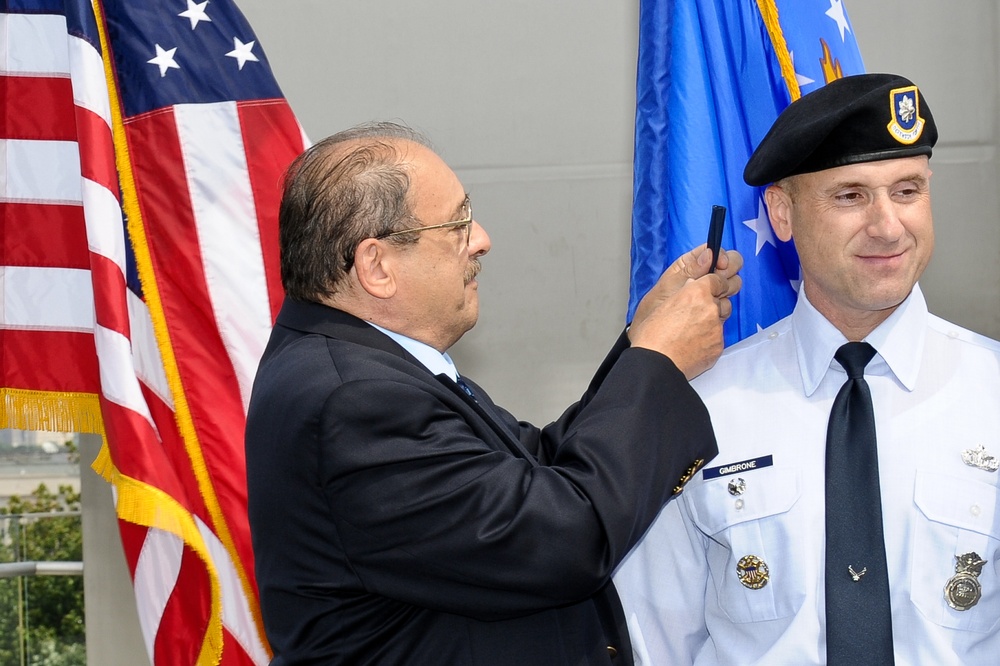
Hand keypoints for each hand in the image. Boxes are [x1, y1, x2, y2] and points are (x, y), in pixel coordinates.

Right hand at [628, 245, 742, 378]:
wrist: (656, 363)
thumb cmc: (652, 336)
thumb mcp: (662, 305)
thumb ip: (683, 293)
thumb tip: (692, 285)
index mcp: (695, 293)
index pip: (716, 279)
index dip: (713, 283)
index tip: (709, 287)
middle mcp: (710, 308)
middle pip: (723, 299)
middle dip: (714, 303)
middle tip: (697, 312)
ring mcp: (716, 328)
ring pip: (721, 318)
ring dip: (712, 320)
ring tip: (693, 329)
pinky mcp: (718, 346)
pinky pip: (718, 337)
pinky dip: (709, 339)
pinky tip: (693, 343)